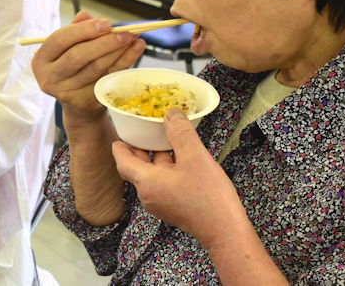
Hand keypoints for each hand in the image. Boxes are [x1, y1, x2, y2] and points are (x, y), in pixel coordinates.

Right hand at [31, 11, 144, 124]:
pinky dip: (124, 62)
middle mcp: (49, 78)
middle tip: (124, 32)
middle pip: (78, 56)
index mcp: (41, 60)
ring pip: (96, 68)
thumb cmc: (72, 68)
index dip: (83, 30)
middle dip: (104, 42)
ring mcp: (66, 93)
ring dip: (118, 51)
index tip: (106, 24)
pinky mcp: (85, 102)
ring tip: (133, 38)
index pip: (60, 40)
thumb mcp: (68, 48)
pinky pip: (108, 78)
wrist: (77, 104)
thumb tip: (86, 15)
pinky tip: (135, 50)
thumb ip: (75, 30)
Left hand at [112, 107, 247, 248]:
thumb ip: (181, 133)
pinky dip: (166, 168)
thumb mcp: (195, 157)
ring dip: (156, 157)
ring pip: (151, 174)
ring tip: (165, 139)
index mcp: (147, 182)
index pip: (122, 161)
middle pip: (136, 167)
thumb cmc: (209, 198)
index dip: (120, 146)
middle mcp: (148, 195)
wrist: (225, 231)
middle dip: (139, 148)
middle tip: (143, 131)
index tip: (120, 133)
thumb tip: (171, 113)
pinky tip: (181, 158)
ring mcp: (160, 203)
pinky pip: (163, 183)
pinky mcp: (173, 207)